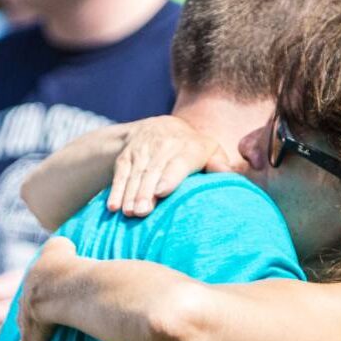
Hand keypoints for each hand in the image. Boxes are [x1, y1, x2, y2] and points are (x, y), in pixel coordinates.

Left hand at [15, 238, 78, 340]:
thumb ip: (61, 247)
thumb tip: (64, 240)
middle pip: (21, 337)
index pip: (30, 313)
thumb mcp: (59, 249)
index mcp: (34, 295)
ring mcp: (28, 331)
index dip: (30, 323)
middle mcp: (27, 314)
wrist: (56, 279)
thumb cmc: (63, 262)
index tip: (30, 333)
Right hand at [110, 118, 234, 216]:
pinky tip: (112, 207)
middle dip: (145, 191)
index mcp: (189, 146)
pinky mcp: (126, 157)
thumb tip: (228, 174)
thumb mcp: (210, 151)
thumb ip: (218, 163)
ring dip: (129, 194)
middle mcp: (164, 146)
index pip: (177, 161)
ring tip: (128, 213)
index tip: (161, 192)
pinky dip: (115, 190)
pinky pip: (120, 174)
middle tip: (142, 212)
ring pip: (135, 174)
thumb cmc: (191, 150)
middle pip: (153, 171)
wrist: (159, 127)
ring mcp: (142, 150)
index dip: (169, 176)